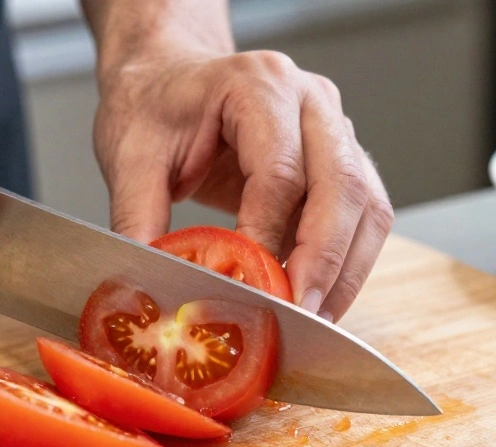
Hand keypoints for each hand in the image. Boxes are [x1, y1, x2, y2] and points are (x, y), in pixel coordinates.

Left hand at [92, 48, 392, 321]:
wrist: (166, 79)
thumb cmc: (153, 106)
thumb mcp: (128, 158)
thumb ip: (137, 218)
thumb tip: (150, 281)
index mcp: (257, 85)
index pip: (280, 172)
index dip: (268, 238)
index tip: (250, 288)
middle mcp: (310, 100)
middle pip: (343, 186)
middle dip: (323, 262)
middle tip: (298, 314)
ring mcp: (334, 126)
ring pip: (368, 205)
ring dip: (345, 270)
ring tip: (313, 318)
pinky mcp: (341, 158)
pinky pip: (364, 215)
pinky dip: (347, 262)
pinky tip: (318, 296)